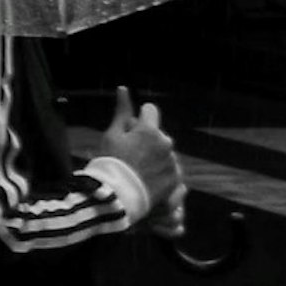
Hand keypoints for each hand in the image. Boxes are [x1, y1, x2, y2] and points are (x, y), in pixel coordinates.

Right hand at [103, 98, 183, 226]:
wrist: (116, 197)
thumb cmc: (110, 163)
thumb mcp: (111, 135)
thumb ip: (122, 110)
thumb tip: (123, 88)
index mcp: (150, 130)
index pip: (150, 110)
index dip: (138, 119)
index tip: (129, 132)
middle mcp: (166, 144)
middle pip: (157, 134)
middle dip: (147, 140)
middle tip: (129, 155)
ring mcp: (172, 164)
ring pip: (164, 153)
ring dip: (155, 157)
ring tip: (137, 172)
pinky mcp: (175, 182)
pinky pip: (170, 171)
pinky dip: (161, 174)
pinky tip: (146, 181)